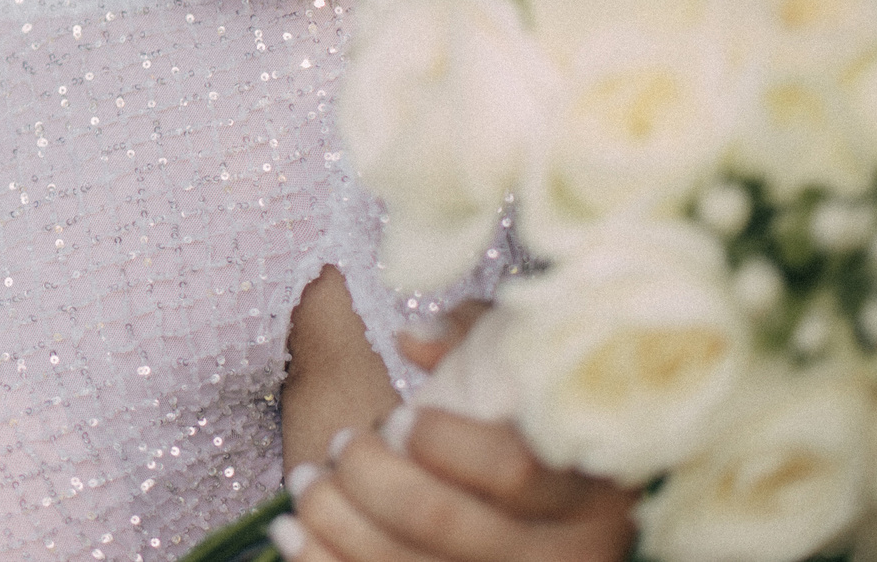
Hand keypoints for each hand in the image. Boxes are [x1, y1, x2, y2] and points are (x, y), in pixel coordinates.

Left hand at [271, 306, 636, 561]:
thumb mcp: (522, 378)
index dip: (442, 441)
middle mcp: (561, 555)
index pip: (513, 470)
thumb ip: (474, 340)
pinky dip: (320, 561)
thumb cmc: (524, 436)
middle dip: (368, 474)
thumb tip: (411, 338)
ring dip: (333, 517)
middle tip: (342, 445)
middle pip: (439, 519)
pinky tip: (292, 530)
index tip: (396, 419)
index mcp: (585, 490)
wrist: (541, 530)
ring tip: (307, 482)